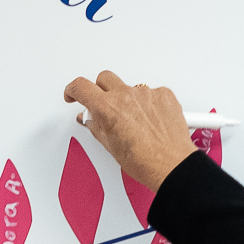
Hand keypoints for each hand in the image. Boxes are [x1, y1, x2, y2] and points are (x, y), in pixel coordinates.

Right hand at [63, 71, 198, 194]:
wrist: (171, 164)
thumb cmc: (143, 161)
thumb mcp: (110, 145)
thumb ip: (96, 126)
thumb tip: (91, 119)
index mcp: (107, 108)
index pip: (81, 87)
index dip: (72, 90)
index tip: (73, 93)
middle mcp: (126, 95)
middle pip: (105, 79)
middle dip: (100, 90)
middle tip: (103, 104)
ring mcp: (146, 93)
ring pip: (129, 87)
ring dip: (126, 99)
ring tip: (133, 121)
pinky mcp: (164, 95)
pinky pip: (150, 92)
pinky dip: (147, 103)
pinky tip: (149, 120)